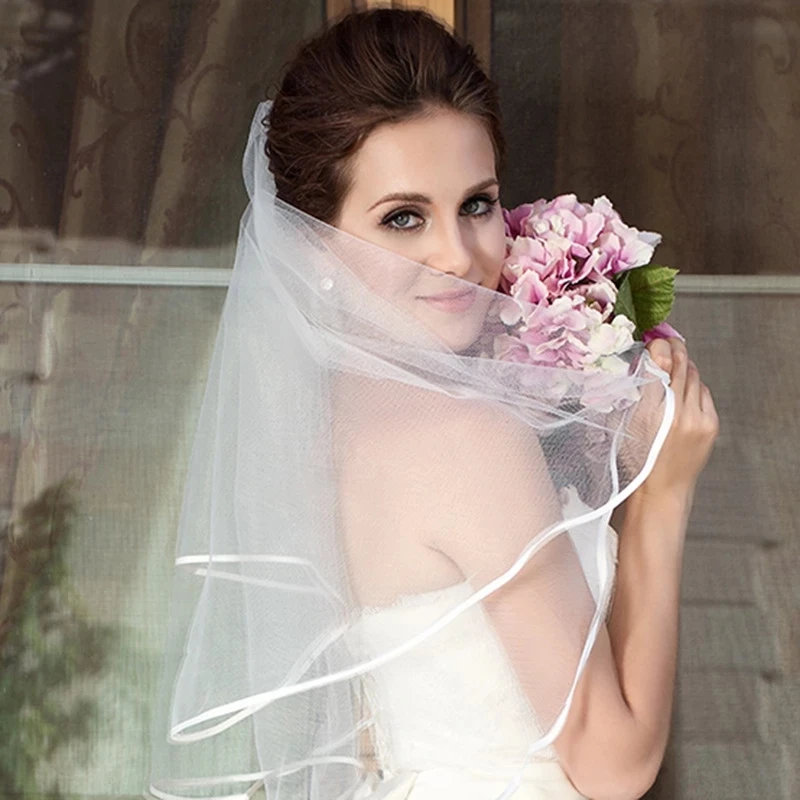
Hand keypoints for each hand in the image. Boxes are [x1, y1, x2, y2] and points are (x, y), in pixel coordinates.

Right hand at [637, 337, 718, 500]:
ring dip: (683, 366)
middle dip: (673, 349)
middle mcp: (678, 411)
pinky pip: (703, 392)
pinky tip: (681, 389)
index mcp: (650, 409)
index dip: (659, 346)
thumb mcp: (623, 421)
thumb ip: (635, 388)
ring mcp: (698, 418)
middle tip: (664, 339)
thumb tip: (646, 356)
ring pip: (694, 376)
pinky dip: (693, 386)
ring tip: (671, 363)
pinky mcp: (710, 424)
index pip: (661, 362)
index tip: (653, 339)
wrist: (660, 490)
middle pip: (682, 364)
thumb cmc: (635, 457)